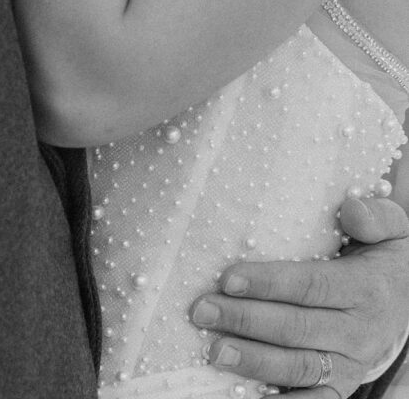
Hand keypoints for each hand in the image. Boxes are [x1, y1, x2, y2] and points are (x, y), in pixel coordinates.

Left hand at [191, 197, 408, 397]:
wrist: (406, 299)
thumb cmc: (381, 256)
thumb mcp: (391, 229)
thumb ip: (375, 216)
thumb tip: (352, 210)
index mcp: (365, 289)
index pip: (311, 286)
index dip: (268, 283)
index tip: (227, 279)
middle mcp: (358, 332)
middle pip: (296, 328)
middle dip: (245, 321)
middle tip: (203, 311)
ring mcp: (349, 365)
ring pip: (298, 367)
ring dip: (253, 361)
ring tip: (214, 352)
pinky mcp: (341, 386)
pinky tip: (243, 393)